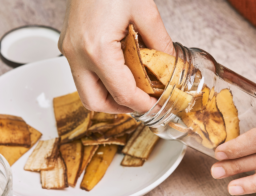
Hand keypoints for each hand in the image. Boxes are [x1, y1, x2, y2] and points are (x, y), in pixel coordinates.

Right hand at [58, 0, 173, 112]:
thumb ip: (160, 42)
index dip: (141, 104)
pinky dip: (104, 82)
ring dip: (111, 97)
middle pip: (95, 102)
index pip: (121, 93)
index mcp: (96, 49)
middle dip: (121, 108)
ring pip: (87, 92)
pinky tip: (120, 73)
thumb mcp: (145, 10)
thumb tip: (169, 63)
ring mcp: (70, 50)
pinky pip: (85, 76)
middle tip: (141, 102)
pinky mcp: (71, 46)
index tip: (155, 105)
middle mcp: (77, 54)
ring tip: (133, 89)